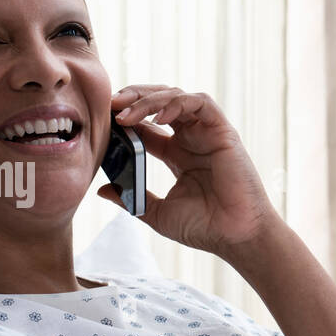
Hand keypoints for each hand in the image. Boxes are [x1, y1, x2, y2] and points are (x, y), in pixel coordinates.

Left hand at [97, 86, 281, 256]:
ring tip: (125, 113)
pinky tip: (159, 117)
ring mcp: (206, 133)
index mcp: (175, 154)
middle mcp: (190, 139)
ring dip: (149, 100)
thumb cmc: (202, 227)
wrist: (234, 238)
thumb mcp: (156, 212)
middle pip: (159, 103)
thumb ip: (130, 198)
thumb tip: (101, 190)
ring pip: (176, 97)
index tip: (102, 121)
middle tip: (110, 105)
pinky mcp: (223, 131)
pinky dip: (178, 104)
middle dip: (133, 98)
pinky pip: (200, 103)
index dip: (125, 118)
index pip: (146, 124)